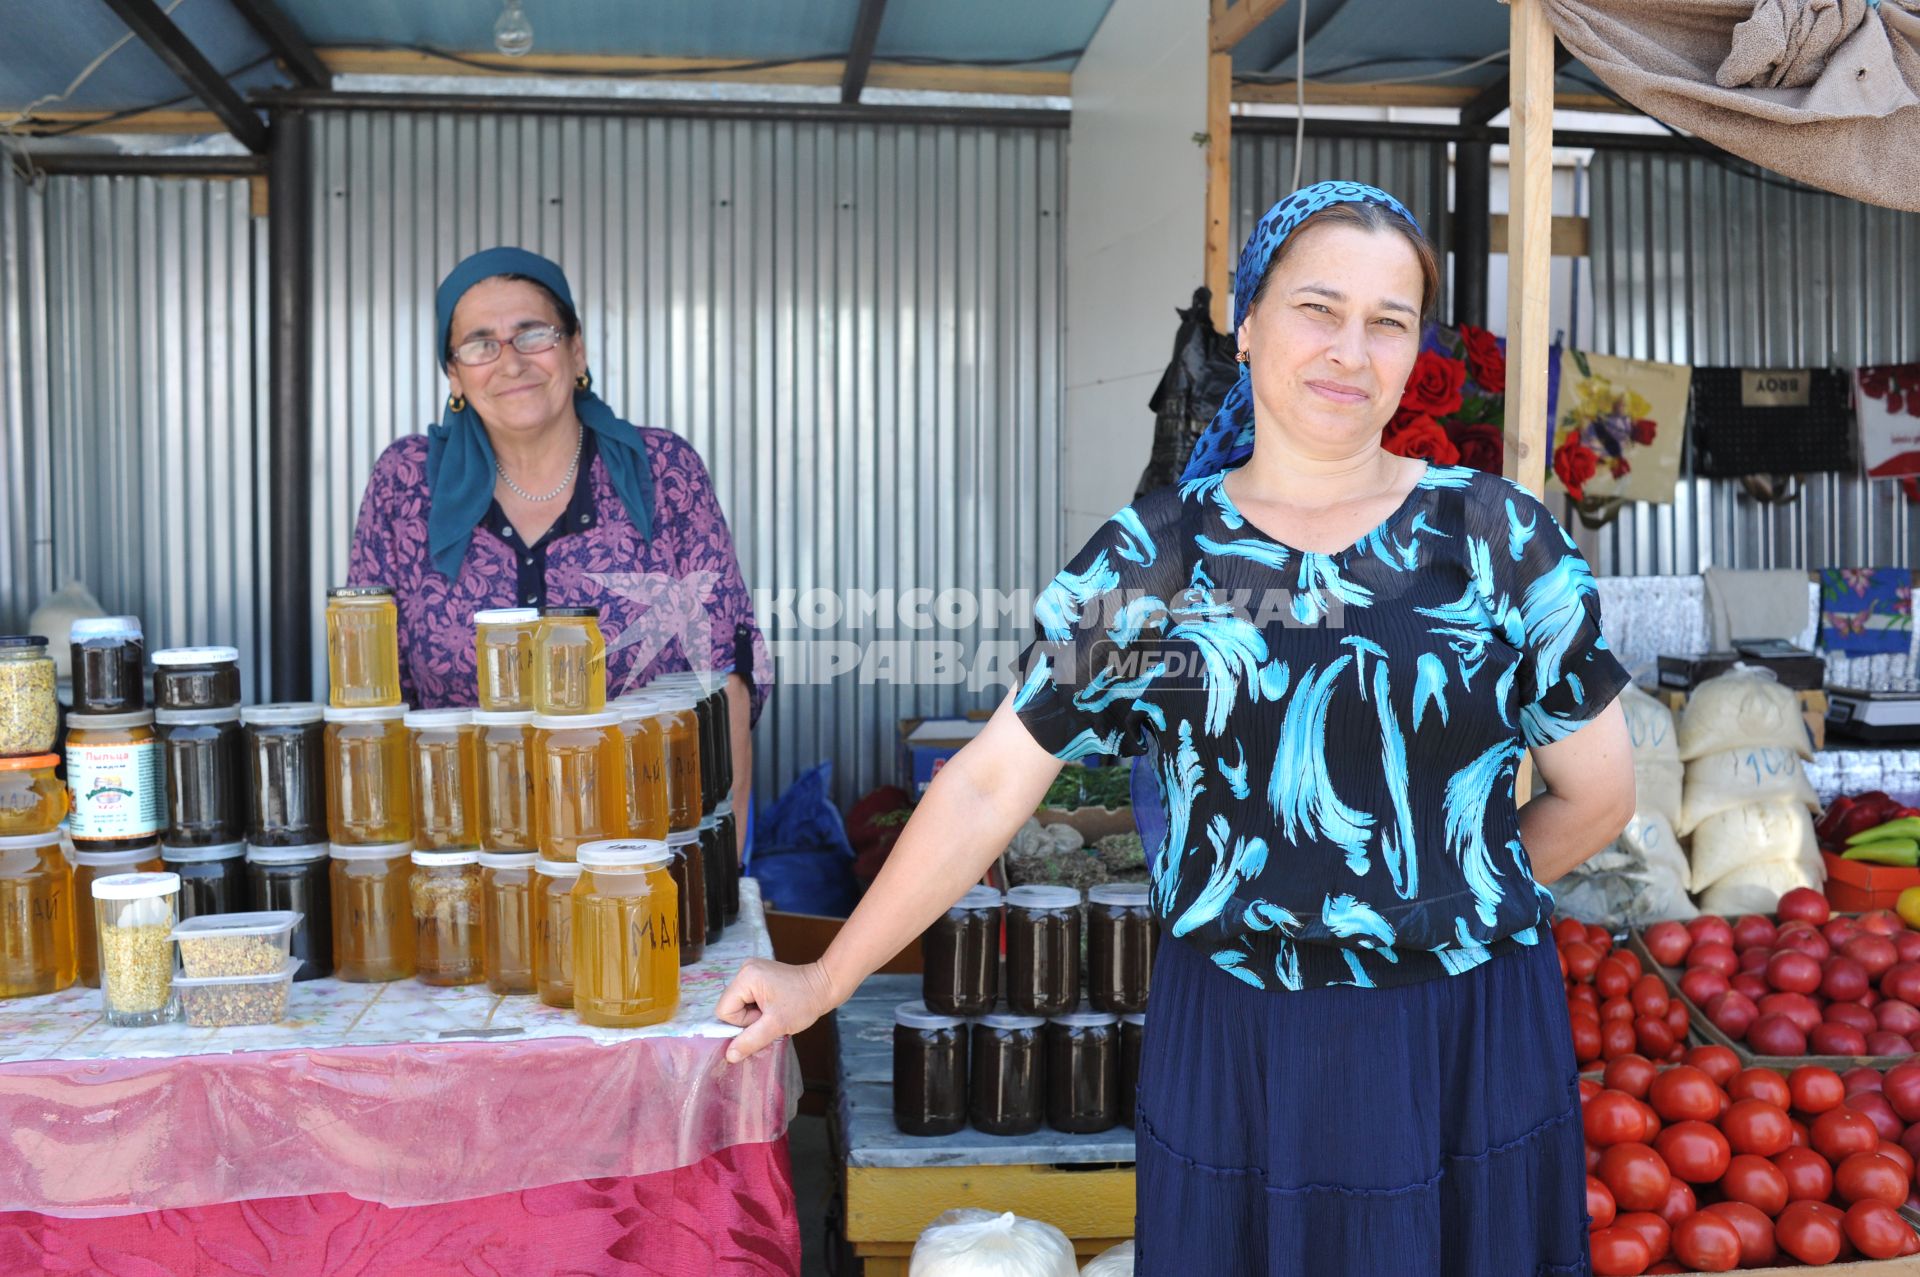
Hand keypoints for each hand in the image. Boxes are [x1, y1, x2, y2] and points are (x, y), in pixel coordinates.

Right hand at [715, 958, 839, 1063]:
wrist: (825, 986)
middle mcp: (744, 969)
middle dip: (747, 1019)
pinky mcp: (758, 976)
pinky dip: (757, 1008)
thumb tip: (729, 1056)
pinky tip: (773, 1006)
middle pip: (729, 1007)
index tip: (764, 1019)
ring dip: (753, 1014)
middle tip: (770, 1016)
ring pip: (738, 1005)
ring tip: (773, 1011)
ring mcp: (751, 971)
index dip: (741, 1023)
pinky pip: (747, 999)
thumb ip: (750, 1040)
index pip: (724, 1011)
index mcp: (745, 977)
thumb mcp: (776, 1025)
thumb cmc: (804, 1003)